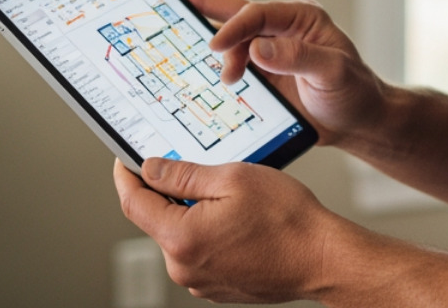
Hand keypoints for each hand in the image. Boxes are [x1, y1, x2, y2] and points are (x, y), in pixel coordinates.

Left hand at [114, 157, 337, 303]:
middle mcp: (183, 268)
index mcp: (181, 239)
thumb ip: (183, 175)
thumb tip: (150, 168)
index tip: (124, 160)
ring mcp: (200, 282)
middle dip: (169, 192)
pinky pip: (199, 252)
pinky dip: (208, 231)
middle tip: (197, 168)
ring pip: (180, 235)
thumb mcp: (233, 178)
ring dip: (192, 212)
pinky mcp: (217, 287)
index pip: (133, 203)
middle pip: (157, 220)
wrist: (323, 258)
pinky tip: (238, 219)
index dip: (126, 176)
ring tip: (231, 197)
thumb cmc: (287, 218)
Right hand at [177, 0, 386, 146]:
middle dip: (207, 5)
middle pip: (239, 13)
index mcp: (302, 18)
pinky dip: (220, 69)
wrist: (359, 122)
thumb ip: (298, 57)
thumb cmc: (355, 92)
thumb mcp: (333, 73)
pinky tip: (206, 77)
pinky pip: (235, 65)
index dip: (235, 27)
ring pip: (234, 40)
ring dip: (220, 54)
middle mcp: (283, 29)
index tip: (215, 46)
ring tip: (226, 79)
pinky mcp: (264, 74)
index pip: (259, 13)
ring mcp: (271, 50)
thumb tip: (258, 48)